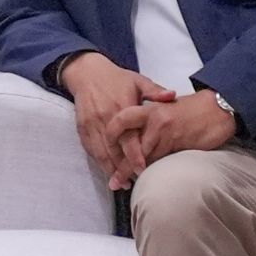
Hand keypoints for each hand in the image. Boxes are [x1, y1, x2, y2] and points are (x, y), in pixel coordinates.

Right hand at [56, 54, 175, 190]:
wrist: (87, 72)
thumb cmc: (117, 78)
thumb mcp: (138, 80)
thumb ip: (155, 91)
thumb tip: (173, 96)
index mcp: (121, 107)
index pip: (128, 138)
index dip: (135, 156)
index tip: (143, 170)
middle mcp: (105, 118)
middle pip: (114, 150)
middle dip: (123, 169)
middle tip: (135, 183)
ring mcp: (92, 124)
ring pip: (101, 153)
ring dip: (111, 169)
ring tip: (123, 184)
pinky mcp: (82, 127)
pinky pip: (90, 149)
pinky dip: (99, 162)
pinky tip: (108, 171)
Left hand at [105, 89, 238, 173]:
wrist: (218, 107)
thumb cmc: (191, 111)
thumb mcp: (165, 109)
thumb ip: (148, 122)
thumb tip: (133, 142)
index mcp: (148, 108)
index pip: (121, 120)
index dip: (111, 136)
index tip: (107, 152)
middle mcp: (152, 117)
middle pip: (128, 142)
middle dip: (119, 163)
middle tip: (113, 180)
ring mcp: (164, 129)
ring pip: (142, 154)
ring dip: (131, 171)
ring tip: (122, 184)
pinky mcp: (176, 141)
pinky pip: (159, 159)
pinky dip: (151, 170)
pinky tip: (146, 179)